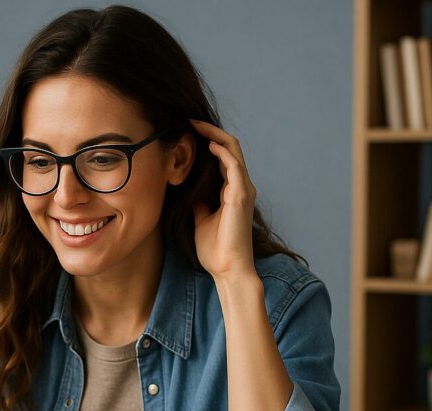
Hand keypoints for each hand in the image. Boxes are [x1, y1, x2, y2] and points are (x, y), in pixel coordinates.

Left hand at [188, 118, 257, 280]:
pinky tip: (208, 143)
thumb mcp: (202, 221)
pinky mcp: (241, 196)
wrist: (228, 269)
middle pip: (230, 148)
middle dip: (210, 132)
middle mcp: (241, 187)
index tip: (188, 132)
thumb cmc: (217, 250)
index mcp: (233, 192)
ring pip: (233, 151)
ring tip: (195, 125)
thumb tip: (191, 195)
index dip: (208, 142)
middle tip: (189, 120)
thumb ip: (200, 205)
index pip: (224, 157)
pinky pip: (234, 166)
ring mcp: (243, 190)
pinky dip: (222, 152)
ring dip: (214, 135)